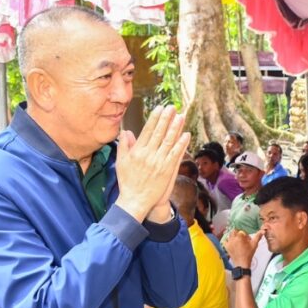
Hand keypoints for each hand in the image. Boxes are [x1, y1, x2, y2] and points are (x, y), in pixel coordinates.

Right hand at [114, 106, 190, 221]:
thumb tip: (126, 131)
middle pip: (159, 133)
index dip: (154, 118)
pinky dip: (181, 144)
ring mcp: (159, 162)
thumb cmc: (127, 182)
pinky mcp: (167, 170)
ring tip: (181, 116)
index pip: (147, 130)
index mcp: (137, 151)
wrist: (135, 201)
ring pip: (169, 141)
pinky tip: (186, 135)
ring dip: (176, 127)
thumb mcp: (121, 162)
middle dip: (166, 118)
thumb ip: (124, 146)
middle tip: (172, 107)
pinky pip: (176, 154)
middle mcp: (148, 155)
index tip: (159, 108)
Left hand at [225, 229, 261, 268]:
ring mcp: (229, 242)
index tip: (247, 239)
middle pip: (234, 231)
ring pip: (229, 235)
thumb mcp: (254, 244)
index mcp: (240, 236)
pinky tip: (231, 242)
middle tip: (242, 239)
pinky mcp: (226, 247)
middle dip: (238, 234)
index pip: (242, 231)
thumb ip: (258, 236)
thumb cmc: (249, 254)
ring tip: (237, 241)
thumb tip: (263, 231)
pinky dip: (227, 240)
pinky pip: (225, 240)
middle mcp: (233, 238)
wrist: (242, 263)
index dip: (245, 235)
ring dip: (233, 236)